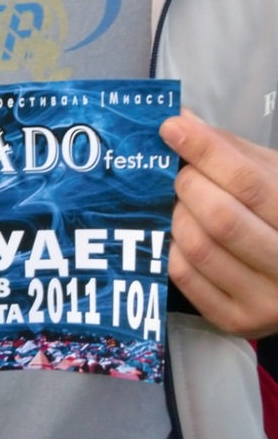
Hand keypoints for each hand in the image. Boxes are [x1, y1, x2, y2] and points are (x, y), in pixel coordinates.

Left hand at [160, 109, 277, 338]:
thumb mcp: (275, 179)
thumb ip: (232, 151)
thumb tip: (181, 118)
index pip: (248, 182)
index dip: (205, 151)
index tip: (171, 128)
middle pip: (219, 217)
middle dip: (188, 186)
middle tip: (180, 176)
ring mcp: (265, 301)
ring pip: (198, 247)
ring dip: (177, 217)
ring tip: (181, 205)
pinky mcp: (234, 320)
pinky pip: (183, 276)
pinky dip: (171, 248)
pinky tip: (179, 235)